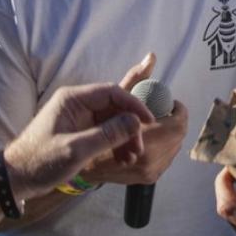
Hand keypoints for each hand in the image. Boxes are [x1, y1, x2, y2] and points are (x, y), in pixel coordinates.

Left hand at [4, 83, 153, 199]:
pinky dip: (115, 144)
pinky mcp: (79, 132)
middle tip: (138, 147)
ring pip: (112, 121)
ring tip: (131, 157)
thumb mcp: (76, 149)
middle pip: (114, 107)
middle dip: (130, 126)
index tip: (148, 121)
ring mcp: (78, 118)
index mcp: (73, 99)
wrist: (14, 179)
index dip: (133, 105)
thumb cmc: (40, 161)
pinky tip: (121, 159)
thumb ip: (107, 135)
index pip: (112, 92)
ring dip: (124, 137)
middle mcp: (77, 104)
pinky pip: (104, 132)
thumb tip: (136, 122)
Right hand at [81, 51, 188, 184]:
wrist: (56, 166)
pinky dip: (159, 145)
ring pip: (173, 146)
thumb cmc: (79, 132)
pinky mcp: (145, 179)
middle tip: (157, 110)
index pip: (179, 123)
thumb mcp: (108, 101)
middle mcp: (148, 161)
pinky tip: (145, 138)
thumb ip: (133, 80)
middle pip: (178, 134)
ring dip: (166, 133)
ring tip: (149, 124)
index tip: (166, 102)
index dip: (176, 109)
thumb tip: (152, 56)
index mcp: (144, 143)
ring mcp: (147, 173)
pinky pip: (165, 158)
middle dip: (171, 119)